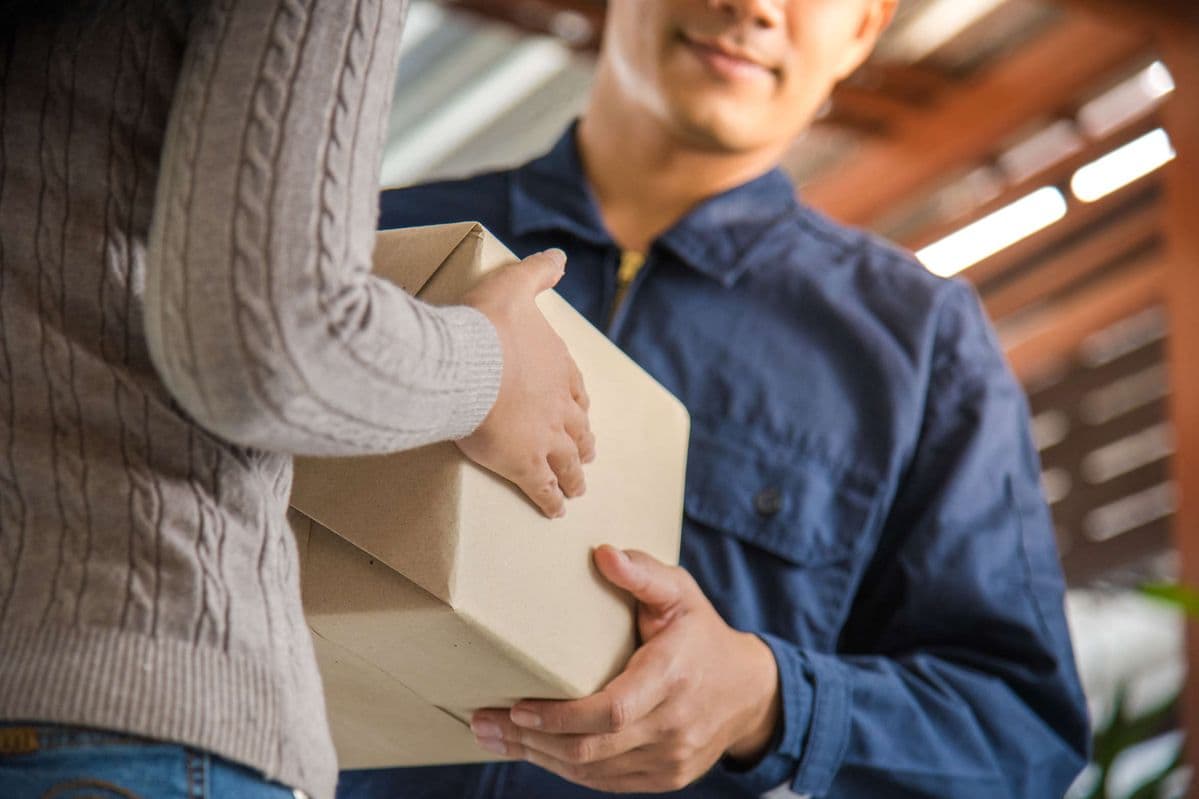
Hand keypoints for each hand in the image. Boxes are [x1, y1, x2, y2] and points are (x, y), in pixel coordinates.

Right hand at [457, 249, 595, 518]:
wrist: (466, 361)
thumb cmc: (485, 324)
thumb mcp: (514, 285)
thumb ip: (537, 272)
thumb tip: (559, 256)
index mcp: (558, 368)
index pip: (576, 390)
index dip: (578, 404)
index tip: (580, 412)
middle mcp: (559, 405)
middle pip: (577, 430)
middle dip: (582, 444)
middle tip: (585, 456)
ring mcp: (545, 437)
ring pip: (567, 463)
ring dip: (573, 476)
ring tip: (576, 489)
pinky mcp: (523, 464)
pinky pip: (543, 488)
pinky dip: (551, 500)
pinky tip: (555, 511)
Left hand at [470, 546, 781, 792]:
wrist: (749, 692)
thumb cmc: (702, 633)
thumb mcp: (680, 592)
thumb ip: (642, 573)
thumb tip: (603, 553)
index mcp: (673, 677)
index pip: (612, 711)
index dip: (560, 717)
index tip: (517, 708)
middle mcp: (673, 726)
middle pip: (592, 748)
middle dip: (531, 741)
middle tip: (484, 723)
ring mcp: (670, 759)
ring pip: (593, 771)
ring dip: (539, 758)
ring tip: (494, 737)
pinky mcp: (664, 778)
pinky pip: (606, 782)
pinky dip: (567, 768)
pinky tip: (534, 751)